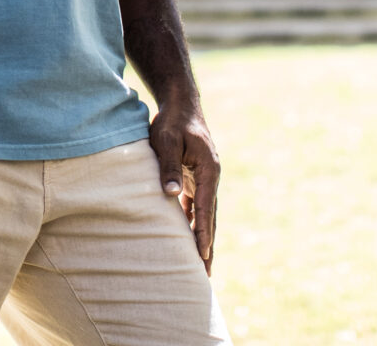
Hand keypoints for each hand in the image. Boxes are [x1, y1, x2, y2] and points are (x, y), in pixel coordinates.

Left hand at [149, 96, 218, 271]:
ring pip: (204, 215)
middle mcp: (210, 178)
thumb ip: (168, 166)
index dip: (203, 234)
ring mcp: (203, 179)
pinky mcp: (194, 177)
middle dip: (207, 245)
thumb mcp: (166, 140)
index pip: (206, 209)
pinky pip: (195, 206)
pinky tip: (186, 238)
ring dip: (201, 238)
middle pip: (209, 218)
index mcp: (208, 171)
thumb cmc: (172, 121)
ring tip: (199, 264)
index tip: (202, 255)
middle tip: (206, 274)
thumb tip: (170, 194)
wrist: (181, 103)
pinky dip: (193, 223)